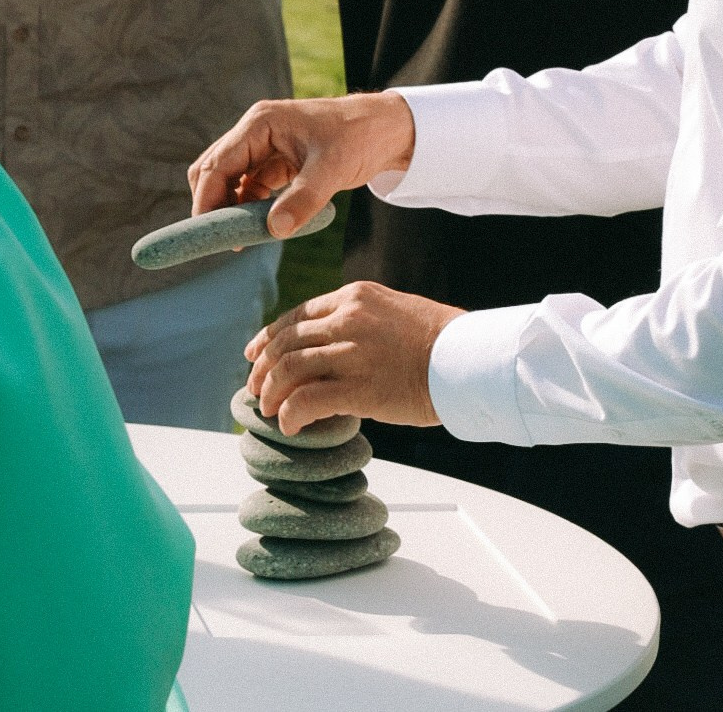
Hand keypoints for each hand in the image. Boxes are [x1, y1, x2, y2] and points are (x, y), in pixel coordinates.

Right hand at [188, 91, 415, 237]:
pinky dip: (252, 207)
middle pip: (214, 170)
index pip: (217, 164)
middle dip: (214, 204)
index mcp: (261, 123)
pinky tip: (265, 226)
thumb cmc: (360, 137)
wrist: (388, 130)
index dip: (207, 199)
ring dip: (233, 208)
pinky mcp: (279, 161)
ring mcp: (266, 146)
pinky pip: (253, 187)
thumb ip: (304, 199)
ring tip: (244, 239)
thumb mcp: (333, 169)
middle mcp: (257, 131)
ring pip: (232, 181)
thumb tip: (274, 230)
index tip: (207, 233)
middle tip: (223, 239)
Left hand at [246, 281, 464, 430]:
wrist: (468, 359)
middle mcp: (348, 318)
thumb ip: (360, 320)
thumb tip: (332, 344)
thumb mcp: (394, 309)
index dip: (269, 336)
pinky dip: (290, 414)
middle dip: (262, 367)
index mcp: (356, 296)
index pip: (298, 314)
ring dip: (271, 392)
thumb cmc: (440, 339)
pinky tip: (290, 425)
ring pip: (289, 369)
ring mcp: (352, 352)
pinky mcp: (359, 387)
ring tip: (269, 409)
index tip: (254, 354)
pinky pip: (307, 401)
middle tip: (254, 388)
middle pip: (286, 341)